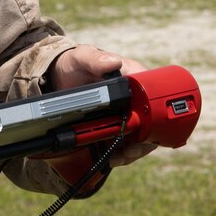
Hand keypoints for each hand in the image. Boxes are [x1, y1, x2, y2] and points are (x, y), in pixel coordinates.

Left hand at [48, 46, 156, 167]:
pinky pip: (127, 141)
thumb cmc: (77, 63)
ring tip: (117, 158)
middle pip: (151, 122)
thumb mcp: (83, 58)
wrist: (62, 76)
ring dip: (134, 150)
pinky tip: (112, 158)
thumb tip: (114, 63)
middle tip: (129, 151)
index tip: (142, 128)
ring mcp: (127, 112)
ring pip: (142, 136)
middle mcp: (135, 97)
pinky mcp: (118, 125)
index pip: (153, 97)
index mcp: (134, 77)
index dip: (152, 115)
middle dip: (144, 140)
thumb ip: (96, 59)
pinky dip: (123, 152)